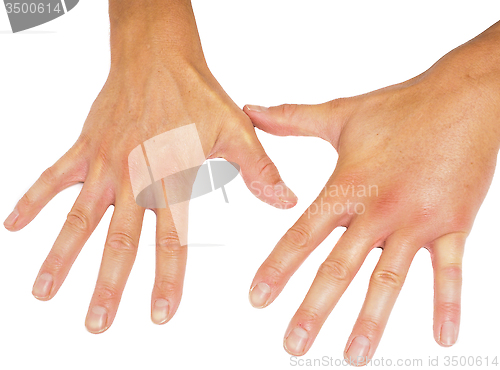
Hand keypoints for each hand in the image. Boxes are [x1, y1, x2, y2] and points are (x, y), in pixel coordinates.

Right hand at [3, 0, 296, 333]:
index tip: (160, 314)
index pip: (171, 240)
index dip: (167, 280)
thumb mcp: (237, 131)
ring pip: (79, 217)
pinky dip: (33, 200)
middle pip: (119, 241)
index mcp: (172, 178)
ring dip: (61, 256)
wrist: (159, 56)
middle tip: (98, 323)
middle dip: (107, 286)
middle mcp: (135, 177)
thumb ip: (259, 171)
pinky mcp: (86, 147)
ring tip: (44, 291)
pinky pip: (52, 176)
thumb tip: (287, 200)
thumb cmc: (196, 94)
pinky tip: (13, 225)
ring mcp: (105, 163)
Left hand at [244, 22, 499, 364]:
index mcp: (348, 186)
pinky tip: (442, 337)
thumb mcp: (339, 114)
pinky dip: (447, 304)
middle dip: (313, 309)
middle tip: (292, 345)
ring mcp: (417, 220)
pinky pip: (451, 271)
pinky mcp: (454, 224)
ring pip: (389, 279)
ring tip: (352, 355)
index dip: (277, 269)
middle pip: (339, 268)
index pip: (303, 235)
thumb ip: (291, 118)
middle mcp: (379, 208)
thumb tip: (251, 110)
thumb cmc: (400, 106)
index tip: (257, 299)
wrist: (464, 96)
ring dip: (370, 321)